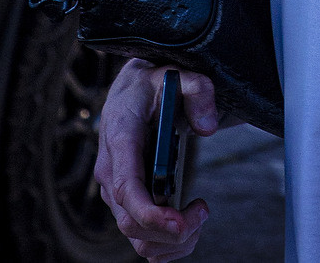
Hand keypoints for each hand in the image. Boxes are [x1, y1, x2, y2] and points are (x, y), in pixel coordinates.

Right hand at [95, 59, 218, 259]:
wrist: (130, 91)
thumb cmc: (152, 85)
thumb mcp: (178, 74)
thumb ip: (198, 90)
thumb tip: (208, 128)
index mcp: (120, 139)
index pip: (128, 188)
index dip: (152, 214)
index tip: (182, 222)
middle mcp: (111, 171)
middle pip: (132, 223)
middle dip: (172, 231)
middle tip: (203, 210)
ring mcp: (115, 191)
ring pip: (136, 237)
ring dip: (171, 241)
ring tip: (199, 215)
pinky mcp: (123, 202)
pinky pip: (139, 238)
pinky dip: (165, 244)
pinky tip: (186, 226)